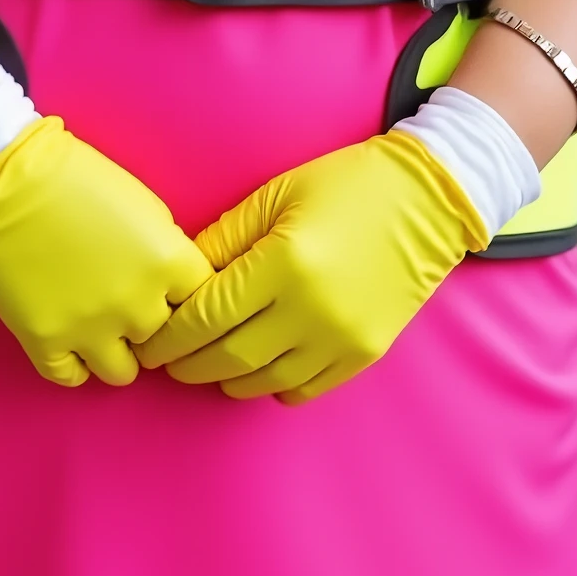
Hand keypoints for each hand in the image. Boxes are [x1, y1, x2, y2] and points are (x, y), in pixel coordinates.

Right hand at [0, 115, 210, 388]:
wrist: (2, 179)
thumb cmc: (72, 175)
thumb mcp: (144, 203)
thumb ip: (163, 249)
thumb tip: (166, 282)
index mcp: (168, 263)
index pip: (202, 303)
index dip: (183, 299)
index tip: (169, 294)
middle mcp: (137, 305)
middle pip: (164, 339)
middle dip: (148, 322)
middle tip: (126, 302)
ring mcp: (90, 329)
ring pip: (123, 372)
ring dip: (116, 351)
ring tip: (98, 328)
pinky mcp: (45, 342)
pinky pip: (72, 378)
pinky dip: (73, 364)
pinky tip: (67, 341)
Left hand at [138, 132, 486, 404]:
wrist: (428, 199)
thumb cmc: (346, 186)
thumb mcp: (276, 196)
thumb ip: (224, 240)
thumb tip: (179, 278)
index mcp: (283, 262)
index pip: (205, 318)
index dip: (168, 338)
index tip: (148, 343)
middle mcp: (311, 308)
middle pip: (227, 358)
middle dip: (187, 364)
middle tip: (166, 360)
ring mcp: (340, 337)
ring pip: (261, 382)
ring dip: (225, 378)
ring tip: (208, 363)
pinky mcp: (364, 353)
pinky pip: (302, 389)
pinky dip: (271, 385)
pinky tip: (258, 367)